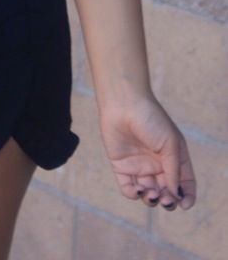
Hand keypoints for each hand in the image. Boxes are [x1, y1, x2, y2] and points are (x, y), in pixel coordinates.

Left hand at [99, 95, 195, 210]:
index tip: (185, 204)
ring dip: (152, 200)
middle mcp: (157, 163)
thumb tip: (176, 194)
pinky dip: (133, 194)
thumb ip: (173, 170)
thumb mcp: (170, 144)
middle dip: (169, 201)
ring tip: (152, 194)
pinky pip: (128, 188)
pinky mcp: (121, 166)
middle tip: (166, 200)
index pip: (183, 182)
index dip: (186, 196)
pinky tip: (138, 189)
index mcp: (173, 157)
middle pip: (166, 192)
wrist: (123, 103)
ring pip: (148, 193)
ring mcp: (139, 165)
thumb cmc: (151, 119)